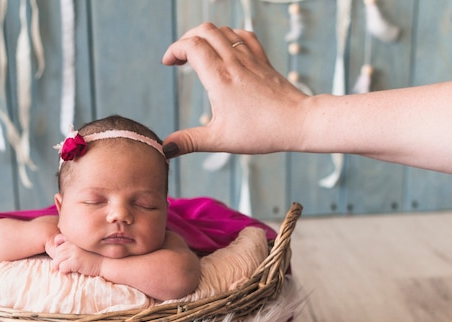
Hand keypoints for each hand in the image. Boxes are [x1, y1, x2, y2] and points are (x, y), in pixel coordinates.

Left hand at [46, 234, 102, 276]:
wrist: (106, 262)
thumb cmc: (96, 256)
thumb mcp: (85, 247)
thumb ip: (74, 246)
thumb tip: (60, 248)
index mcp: (74, 239)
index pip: (57, 239)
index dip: (57, 247)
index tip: (61, 254)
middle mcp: (72, 244)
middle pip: (56, 251)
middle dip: (58, 259)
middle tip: (62, 265)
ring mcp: (73, 252)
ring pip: (57, 260)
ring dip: (59, 266)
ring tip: (65, 269)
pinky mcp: (75, 261)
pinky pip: (62, 267)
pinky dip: (64, 271)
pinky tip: (70, 271)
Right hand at [161, 23, 306, 156]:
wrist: (299, 122)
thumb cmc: (262, 131)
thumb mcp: (220, 140)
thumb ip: (190, 142)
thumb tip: (165, 149)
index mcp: (219, 78)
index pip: (191, 46)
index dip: (174, 49)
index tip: (168, 63)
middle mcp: (234, 62)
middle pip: (204, 30)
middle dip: (186, 39)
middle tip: (179, 58)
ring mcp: (250, 58)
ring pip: (223, 30)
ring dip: (205, 36)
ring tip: (198, 54)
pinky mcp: (262, 60)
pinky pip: (243, 35)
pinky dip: (228, 36)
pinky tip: (225, 50)